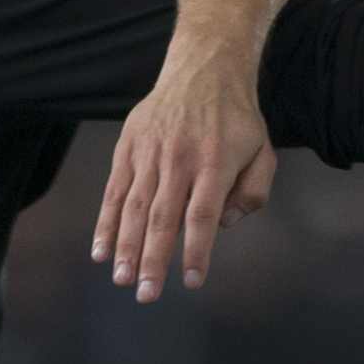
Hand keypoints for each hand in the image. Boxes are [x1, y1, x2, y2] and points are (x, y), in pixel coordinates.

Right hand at [93, 56, 275, 301]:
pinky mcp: (129, 146)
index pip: (202, 215)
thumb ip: (252, 193)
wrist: (204, 69)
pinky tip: (100, 251)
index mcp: (215, 161)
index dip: (195, 251)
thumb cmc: (237, 120)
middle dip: (152, 259)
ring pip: (134, 206)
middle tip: (146, 295)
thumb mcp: (263, 151)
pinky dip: (105, 222)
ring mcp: (150, 151)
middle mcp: (179, 157)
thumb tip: (221, 224)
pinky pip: (114, 189)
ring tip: (122, 279)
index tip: (191, 282)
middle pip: (163, 216)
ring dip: (125, 246)